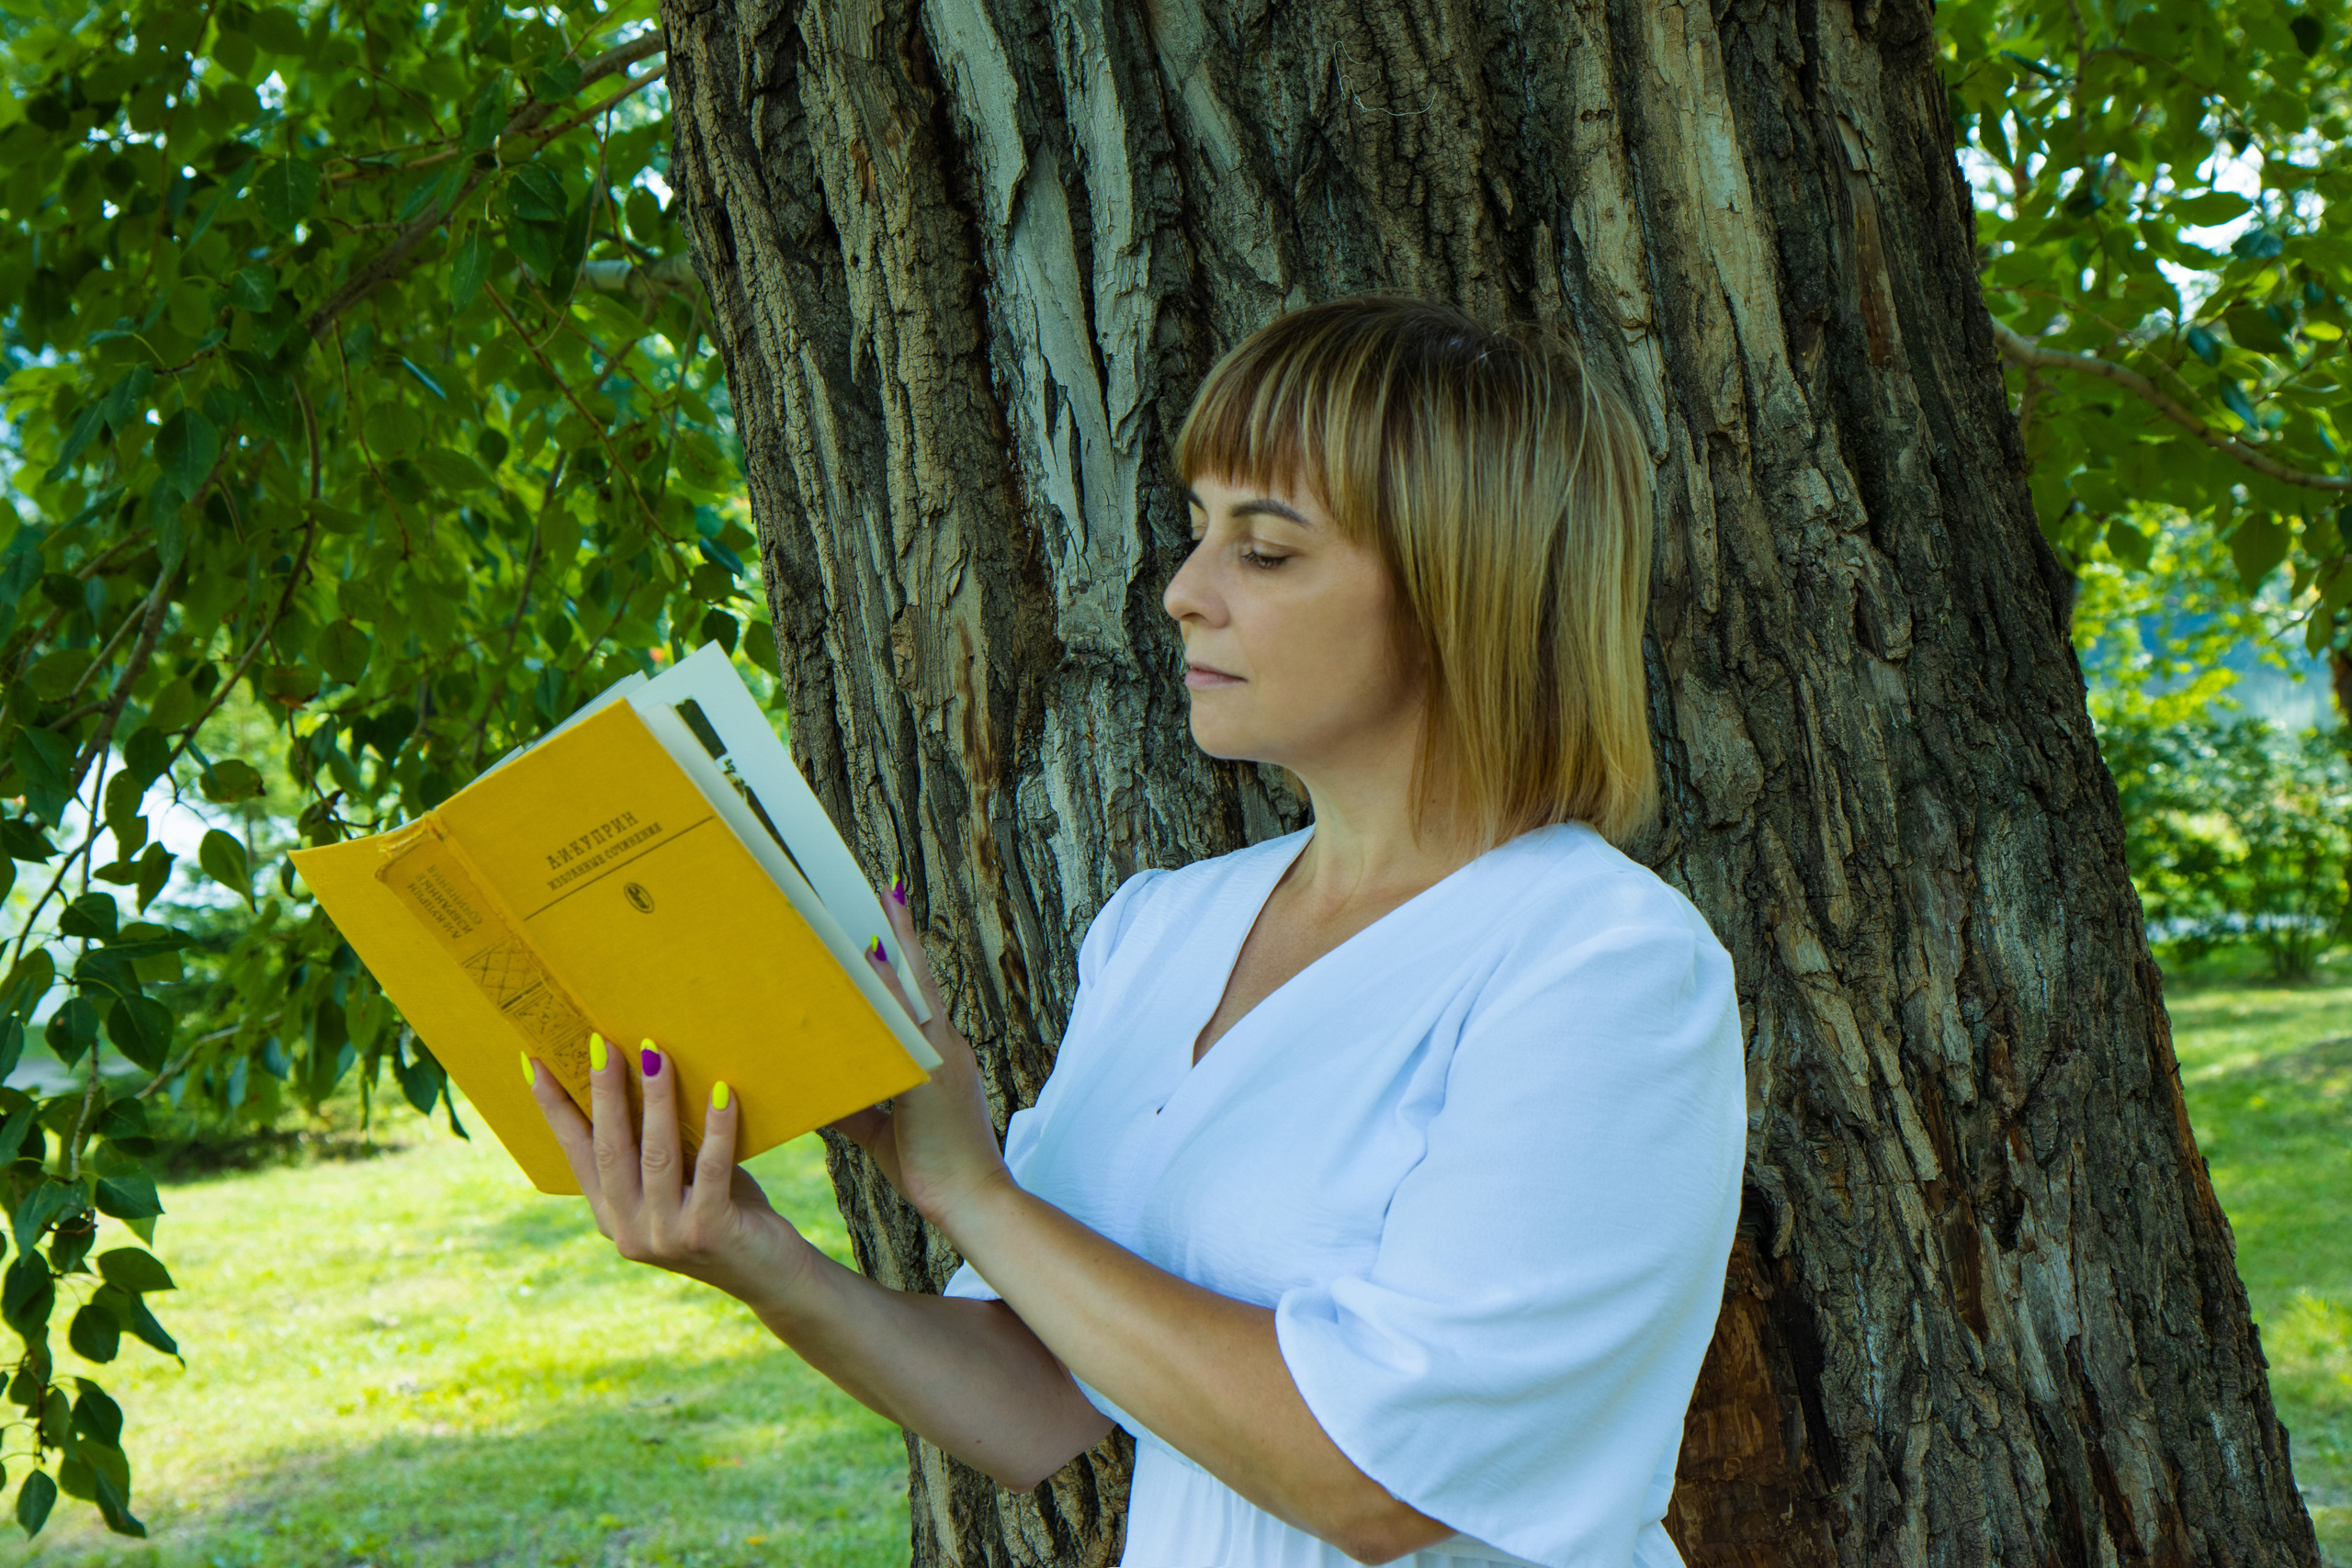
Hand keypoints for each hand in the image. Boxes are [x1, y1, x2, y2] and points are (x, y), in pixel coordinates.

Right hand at [527, 1032, 816, 1311]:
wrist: (772, 1276)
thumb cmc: (727, 1213)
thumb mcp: (682, 1183)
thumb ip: (660, 1147)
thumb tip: (651, 1068)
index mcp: (613, 1216)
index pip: (576, 1154)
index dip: (555, 1109)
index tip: (535, 1063)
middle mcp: (630, 1230)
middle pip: (609, 1149)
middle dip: (603, 1092)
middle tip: (601, 1043)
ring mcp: (666, 1235)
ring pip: (655, 1155)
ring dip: (656, 1099)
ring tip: (655, 1053)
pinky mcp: (708, 1232)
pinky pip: (711, 1169)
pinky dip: (716, 1129)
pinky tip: (723, 1093)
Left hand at [828, 881, 1014, 1233]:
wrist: (974, 1201)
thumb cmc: (934, 1168)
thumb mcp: (884, 1133)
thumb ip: (855, 1108)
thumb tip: (820, 1095)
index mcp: (936, 1057)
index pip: (918, 997)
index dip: (903, 960)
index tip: (884, 925)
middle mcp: (943, 1047)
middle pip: (922, 978)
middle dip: (904, 933)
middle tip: (887, 890)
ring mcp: (942, 1058)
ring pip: (915, 992)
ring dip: (896, 947)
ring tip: (879, 907)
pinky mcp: (933, 1076)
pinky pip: (907, 1024)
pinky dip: (890, 991)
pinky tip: (872, 961)